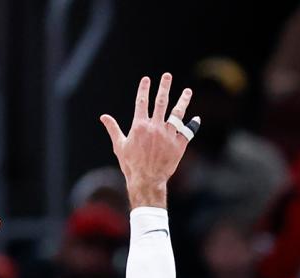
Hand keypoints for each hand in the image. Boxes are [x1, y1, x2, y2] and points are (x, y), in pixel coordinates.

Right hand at [100, 73, 197, 207]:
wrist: (147, 180)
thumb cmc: (131, 164)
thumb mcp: (120, 145)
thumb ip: (113, 128)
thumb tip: (103, 116)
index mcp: (139, 126)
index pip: (142, 102)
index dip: (144, 89)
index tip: (147, 79)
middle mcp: (155, 127)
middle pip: (161, 102)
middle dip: (164, 87)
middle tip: (167, 75)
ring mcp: (168, 135)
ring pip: (177, 114)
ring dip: (183, 101)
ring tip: (187, 91)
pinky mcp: (179, 145)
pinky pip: (187, 132)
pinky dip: (192, 125)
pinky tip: (196, 118)